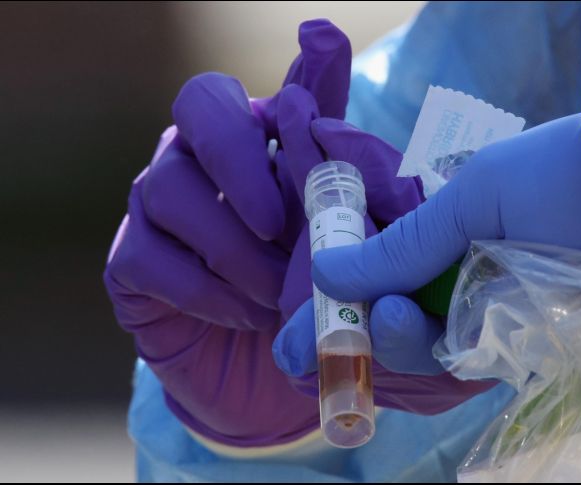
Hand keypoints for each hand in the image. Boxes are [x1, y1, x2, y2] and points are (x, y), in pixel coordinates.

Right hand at [103, 20, 351, 446]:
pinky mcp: (130, 260)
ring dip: (236, 250)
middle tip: (278, 222)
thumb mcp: (336, 241)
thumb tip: (342, 69)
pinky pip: (153, 258)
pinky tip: (246, 313)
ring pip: (172, 189)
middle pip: (200, 105)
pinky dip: (207, 290)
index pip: (272, 87)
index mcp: (257, 142)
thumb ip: (342, 169)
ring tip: (279, 295)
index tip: (322, 44)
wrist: (265, 373)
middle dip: (242, 159)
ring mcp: (156, 203)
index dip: (302, 71)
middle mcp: (199, 155)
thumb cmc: (302, 293)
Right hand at [293, 113, 580, 386]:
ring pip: (422, 347)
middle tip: (327, 335)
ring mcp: (491, 314)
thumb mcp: (472, 198)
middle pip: (392, 318)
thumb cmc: (557, 178)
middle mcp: (464, 275)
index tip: (294, 332)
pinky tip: (409, 337)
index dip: (339, 301)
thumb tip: (327, 273)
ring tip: (390, 317)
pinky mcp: (523, 347)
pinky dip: (433, 359)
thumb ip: (404, 243)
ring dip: (395, 341)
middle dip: (354, 332)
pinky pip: (464, 364)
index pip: (380, 271)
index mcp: (449, 231)